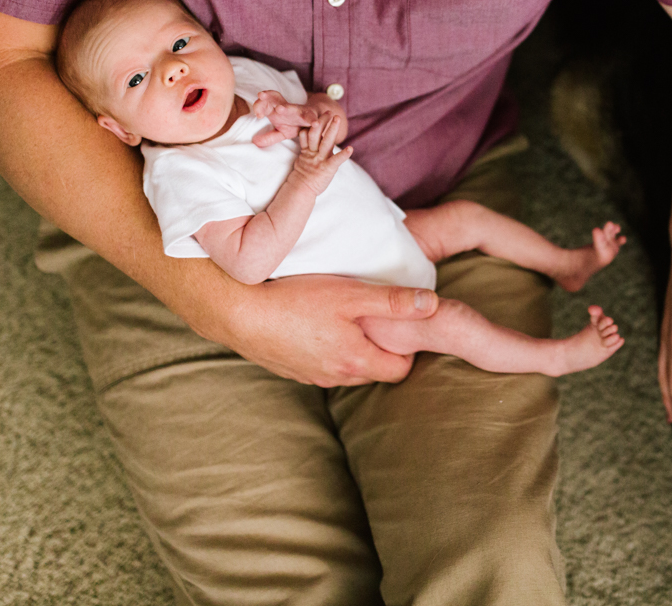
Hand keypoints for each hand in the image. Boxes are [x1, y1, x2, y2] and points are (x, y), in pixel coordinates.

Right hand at [223, 273, 438, 385]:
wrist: (238, 312)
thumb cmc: (295, 300)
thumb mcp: (351, 294)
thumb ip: (394, 302)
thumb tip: (433, 305)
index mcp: (356, 362)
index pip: (401, 370)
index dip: (407, 348)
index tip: (401, 324)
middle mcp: (335, 377)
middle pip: (374, 370)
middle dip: (382, 348)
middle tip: (378, 318)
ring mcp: (310, 376)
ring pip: (347, 368)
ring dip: (353, 349)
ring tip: (348, 319)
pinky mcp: (290, 369)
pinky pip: (321, 365)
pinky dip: (327, 350)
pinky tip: (317, 325)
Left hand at [252, 89, 348, 147]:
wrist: (314, 119)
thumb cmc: (295, 124)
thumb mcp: (282, 132)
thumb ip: (269, 137)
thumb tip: (254, 142)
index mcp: (277, 109)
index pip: (265, 103)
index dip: (259, 106)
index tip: (257, 115)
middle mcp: (287, 107)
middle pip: (276, 99)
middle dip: (269, 97)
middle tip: (261, 95)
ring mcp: (299, 111)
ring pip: (293, 107)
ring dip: (287, 108)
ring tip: (280, 108)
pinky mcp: (311, 116)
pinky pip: (311, 118)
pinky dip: (313, 120)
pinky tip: (314, 124)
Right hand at [288, 114, 349, 195]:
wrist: (301, 189)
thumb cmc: (305, 175)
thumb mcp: (304, 158)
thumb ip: (307, 146)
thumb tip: (308, 134)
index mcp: (308, 149)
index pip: (308, 132)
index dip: (313, 122)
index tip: (319, 111)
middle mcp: (314, 152)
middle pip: (317, 133)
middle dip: (323, 121)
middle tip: (329, 110)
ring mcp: (320, 159)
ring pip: (325, 142)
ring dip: (332, 129)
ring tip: (337, 119)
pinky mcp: (327, 168)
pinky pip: (336, 160)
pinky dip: (343, 154)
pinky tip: (350, 149)